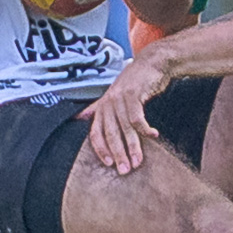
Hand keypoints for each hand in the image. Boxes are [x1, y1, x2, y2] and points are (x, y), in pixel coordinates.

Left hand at [80, 53, 171, 173]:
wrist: (152, 63)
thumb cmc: (135, 83)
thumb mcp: (115, 96)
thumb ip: (98, 107)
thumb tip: (79, 117)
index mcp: (102, 107)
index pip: (96, 134)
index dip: (101, 150)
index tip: (110, 165)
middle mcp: (108, 103)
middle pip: (110, 134)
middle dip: (118, 154)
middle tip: (125, 170)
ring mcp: (120, 98)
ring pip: (125, 128)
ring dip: (133, 146)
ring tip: (139, 160)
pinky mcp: (133, 94)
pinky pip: (137, 117)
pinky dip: (145, 129)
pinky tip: (154, 136)